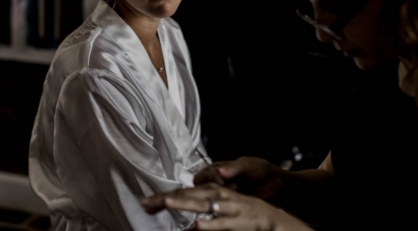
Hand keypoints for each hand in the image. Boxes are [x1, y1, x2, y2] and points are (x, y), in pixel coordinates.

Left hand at [141, 184, 311, 230]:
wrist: (272, 219)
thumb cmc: (243, 212)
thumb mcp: (220, 206)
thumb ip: (201, 207)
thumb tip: (181, 215)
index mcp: (212, 191)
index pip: (182, 192)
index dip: (163, 197)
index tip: (145, 202)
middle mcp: (218, 195)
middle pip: (187, 195)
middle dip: (166, 199)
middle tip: (146, 203)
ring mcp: (228, 207)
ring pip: (203, 204)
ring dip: (184, 203)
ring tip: (166, 203)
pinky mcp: (238, 221)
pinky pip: (222, 223)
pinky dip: (210, 224)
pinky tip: (197, 226)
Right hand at [194, 157, 284, 201]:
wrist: (275, 185)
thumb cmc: (261, 170)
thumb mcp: (247, 165)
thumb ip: (233, 167)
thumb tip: (221, 170)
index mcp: (218, 168)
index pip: (202, 175)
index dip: (207, 179)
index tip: (220, 180)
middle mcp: (218, 181)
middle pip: (202, 189)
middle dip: (210, 191)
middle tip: (230, 187)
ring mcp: (223, 194)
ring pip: (210, 200)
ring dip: (220, 198)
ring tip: (237, 190)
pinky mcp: (230, 205)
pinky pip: (221, 208)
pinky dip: (225, 206)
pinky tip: (236, 200)